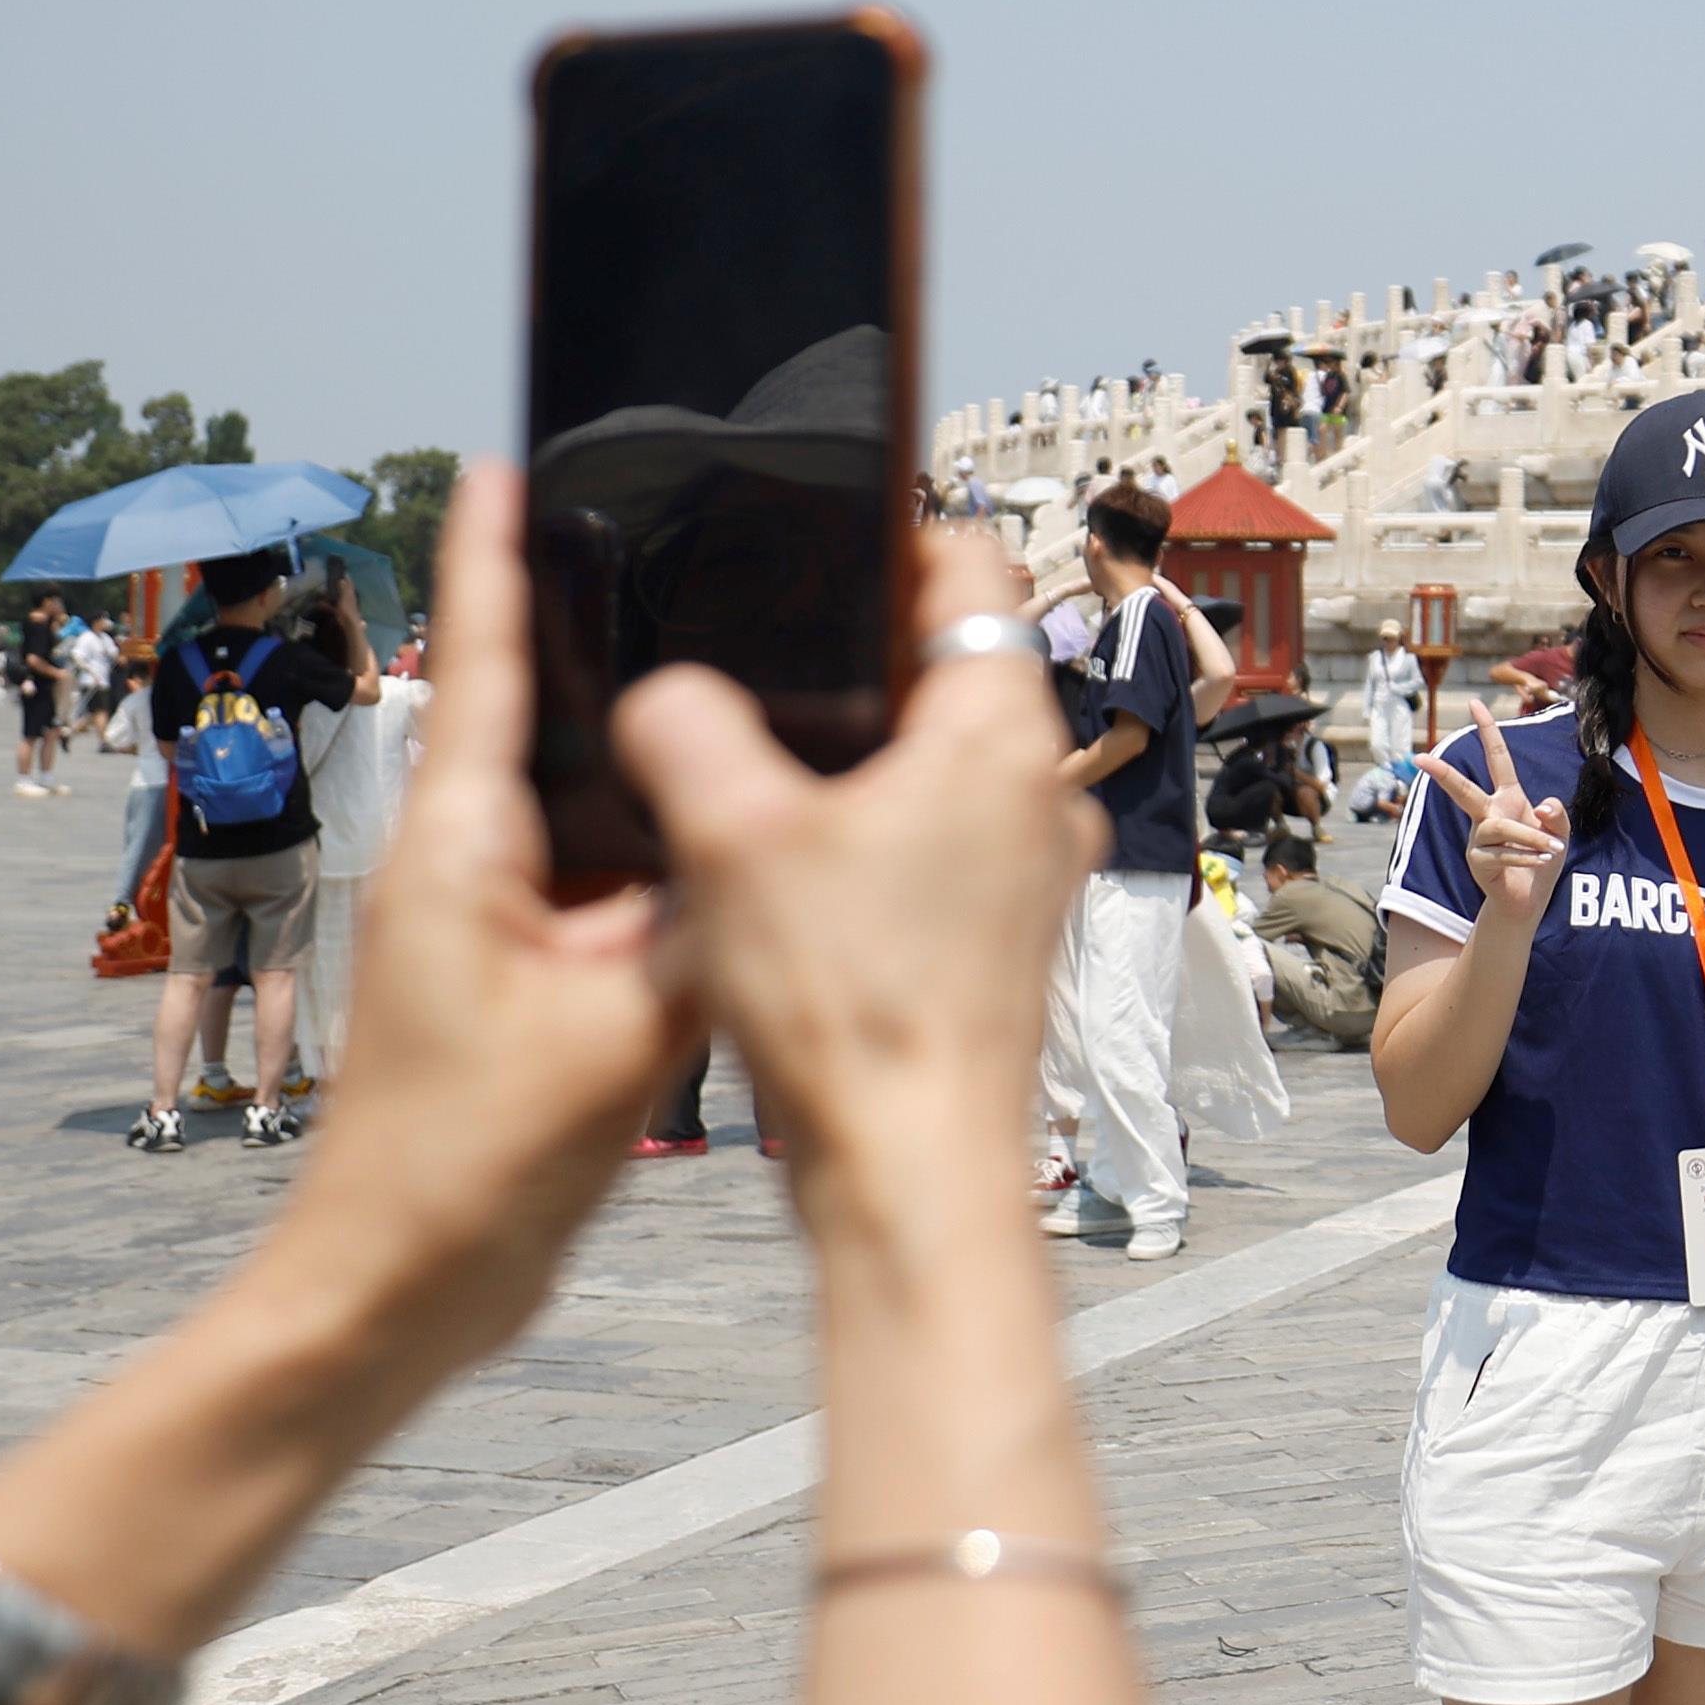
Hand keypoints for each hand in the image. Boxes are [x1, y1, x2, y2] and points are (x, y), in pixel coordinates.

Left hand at [284, 465, 687, 1363]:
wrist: (392, 1292)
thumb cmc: (465, 1167)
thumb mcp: (613, 1037)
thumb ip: (699, 933)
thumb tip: (759, 855)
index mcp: (462, 851)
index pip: (484, 665)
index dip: (492, 558)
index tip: (499, 462)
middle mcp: (464, 870)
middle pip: (538, 720)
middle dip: (591, 632)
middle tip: (660, 543)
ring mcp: (488, 930)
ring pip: (580, 812)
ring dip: (636, 759)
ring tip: (718, 683)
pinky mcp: (519, 987)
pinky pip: (599, 890)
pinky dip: (655, 861)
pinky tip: (719, 850)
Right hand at [617, 521, 1096, 1180]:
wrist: (913, 1168)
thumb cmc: (854, 1007)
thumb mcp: (731, 839)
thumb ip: (685, 732)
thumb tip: (664, 695)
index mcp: (1000, 732)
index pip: (972, 566)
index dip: (892, 536)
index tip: (823, 542)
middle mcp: (1040, 793)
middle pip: (956, 668)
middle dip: (860, 661)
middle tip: (764, 664)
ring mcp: (1032, 872)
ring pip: (946, 767)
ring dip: (863, 761)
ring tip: (763, 775)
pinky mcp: (1005, 940)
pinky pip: (942, 850)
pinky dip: (876, 842)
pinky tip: (794, 877)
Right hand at [1418, 715, 1569, 928]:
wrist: (1529, 900)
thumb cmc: (1542, 858)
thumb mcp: (1560, 832)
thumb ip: (1558, 815)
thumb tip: (1542, 805)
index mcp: (1507, 797)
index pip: (1497, 758)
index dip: (1488, 730)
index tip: (1475, 703)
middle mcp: (1488, 814)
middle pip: (1463, 790)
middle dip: (1442, 774)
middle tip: (1418, 759)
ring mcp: (1478, 839)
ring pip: (1501, 828)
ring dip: (1531, 837)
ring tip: (1551, 849)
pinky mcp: (1477, 862)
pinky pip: (1502, 854)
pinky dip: (1527, 857)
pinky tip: (1541, 861)